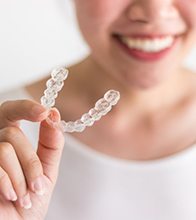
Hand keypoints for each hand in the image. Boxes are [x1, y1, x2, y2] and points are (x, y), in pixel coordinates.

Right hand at [0, 100, 64, 219]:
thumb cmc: (29, 200)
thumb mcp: (46, 171)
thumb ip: (51, 145)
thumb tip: (54, 115)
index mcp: (10, 142)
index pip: (11, 112)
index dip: (26, 108)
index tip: (45, 112)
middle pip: (12, 134)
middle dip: (31, 161)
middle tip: (39, 186)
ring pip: (5, 148)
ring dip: (22, 177)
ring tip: (24, 196)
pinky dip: (8, 183)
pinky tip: (11, 197)